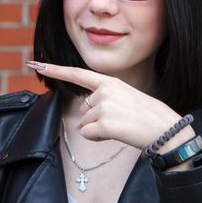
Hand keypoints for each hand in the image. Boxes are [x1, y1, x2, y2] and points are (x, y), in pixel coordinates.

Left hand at [26, 61, 194, 151]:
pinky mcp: (104, 122)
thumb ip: (103, 97)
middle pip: (83, 109)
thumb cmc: (146, 116)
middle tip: (120, 119)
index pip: (77, 74)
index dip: (55, 69)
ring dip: (99, 129)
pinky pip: (88, 134)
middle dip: (96, 118)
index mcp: (109, 81)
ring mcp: (104, 105)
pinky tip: (117, 133)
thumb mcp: (125, 97)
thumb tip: (85, 111)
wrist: (166, 129)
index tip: (35, 64)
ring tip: (122, 126)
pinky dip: (99, 138)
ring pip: (85, 123)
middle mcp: (104, 90)